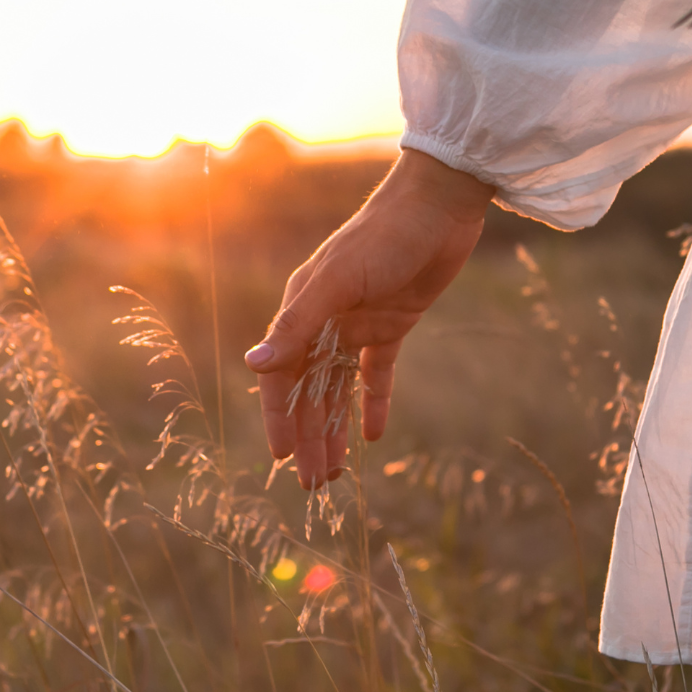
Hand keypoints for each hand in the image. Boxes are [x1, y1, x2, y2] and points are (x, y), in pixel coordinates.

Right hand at [245, 149, 493, 488]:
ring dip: (336, 428)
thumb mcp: (336, 282)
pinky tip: (373, 436)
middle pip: (311, 390)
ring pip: (340, 388)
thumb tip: (253, 366)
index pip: (282, 375)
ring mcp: (359, 323)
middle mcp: (325, 320)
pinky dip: (374, 403)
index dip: (280, 417)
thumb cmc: (382, 237)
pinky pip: (378, 372)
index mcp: (303, 309)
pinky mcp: (394, 324)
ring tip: (336, 472)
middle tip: (314, 485)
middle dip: (310, 437)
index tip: (282, 458)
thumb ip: (296, 326)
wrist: (438, 206)